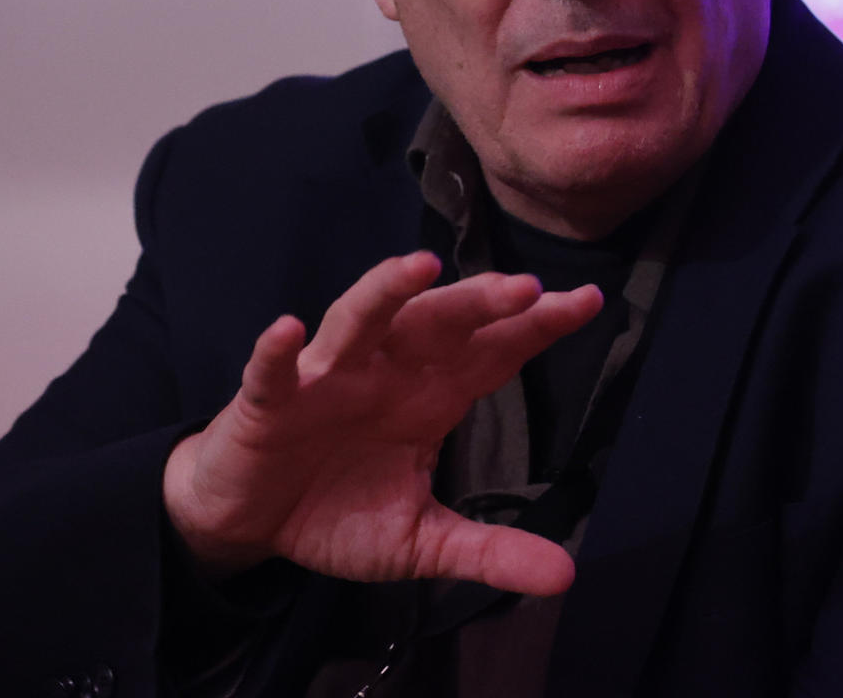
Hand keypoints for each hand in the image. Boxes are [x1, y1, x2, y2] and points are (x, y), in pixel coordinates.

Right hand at [162, 251, 602, 594]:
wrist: (252, 521)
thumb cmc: (337, 510)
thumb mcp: (421, 541)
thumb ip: (488, 551)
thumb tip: (565, 575)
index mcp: (430, 395)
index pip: (493, 350)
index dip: (537, 325)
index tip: (590, 302)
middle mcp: (385, 372)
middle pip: (437, 323)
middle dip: (478, 302)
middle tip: (526, 288)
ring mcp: (326, 380)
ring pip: (359, 320)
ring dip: (386, 291)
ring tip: (420, 267)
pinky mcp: (268, 403)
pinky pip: (272, 372)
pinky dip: (277, 351)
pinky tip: (288, 330)